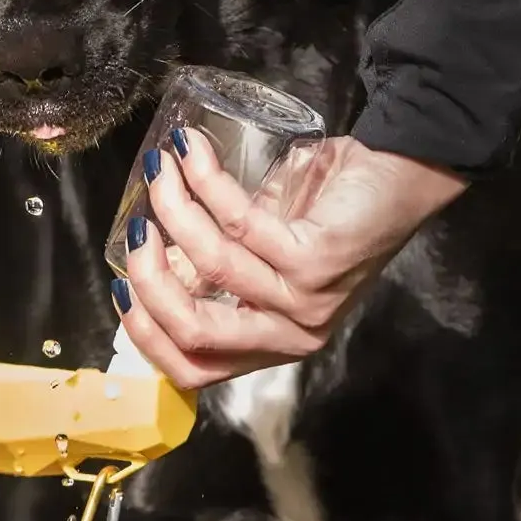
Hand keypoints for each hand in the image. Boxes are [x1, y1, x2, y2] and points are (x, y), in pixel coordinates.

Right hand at [114, 131, 465, 387]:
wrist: (399, 174)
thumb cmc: (327, 209)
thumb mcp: (263, 251)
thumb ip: (215, 267)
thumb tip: (150, 255)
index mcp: (274, 342)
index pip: (194, 370)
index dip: (146, 334)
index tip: (120, 286)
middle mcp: (292, 333)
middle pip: (194, 331)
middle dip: (149, 279)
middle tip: (136, 229)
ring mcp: (306, 301)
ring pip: (212, 266)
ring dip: (174, 208)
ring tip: (162, 167)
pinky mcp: (318, 261)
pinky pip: (239, 223)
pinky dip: (205, 181)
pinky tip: (192, 150)